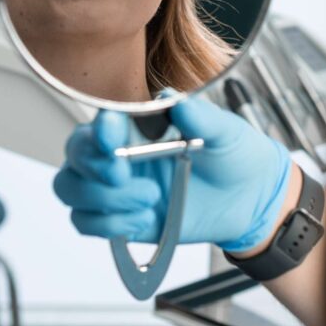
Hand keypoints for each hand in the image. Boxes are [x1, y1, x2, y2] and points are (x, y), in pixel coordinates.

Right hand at [53, 98, 292, 251]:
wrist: (254, 198)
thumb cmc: (237, 155)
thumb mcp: (227, 132)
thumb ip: (202, 117)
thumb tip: (176, 100)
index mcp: (143, 126)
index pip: (104, 122)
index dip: (100, 129)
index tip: (112, 136)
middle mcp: (123, 154)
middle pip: (75, 154)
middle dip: (92, 165)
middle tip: (124, 174)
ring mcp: (120, 188)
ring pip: (71, 189)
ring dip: (101, 199)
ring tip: (148, 199)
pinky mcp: (123, 218)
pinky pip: (87, 223)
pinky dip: (108, 224)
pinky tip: (142, 219)